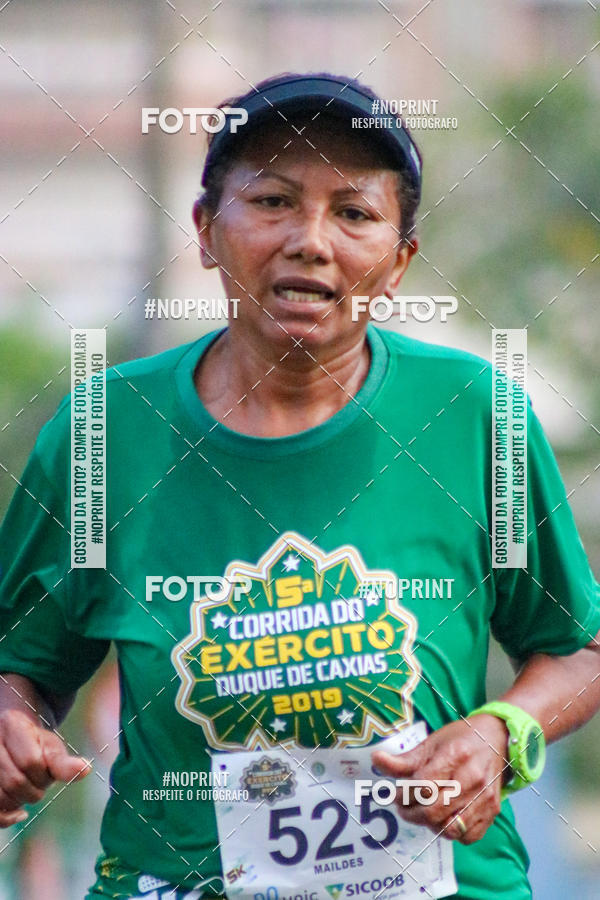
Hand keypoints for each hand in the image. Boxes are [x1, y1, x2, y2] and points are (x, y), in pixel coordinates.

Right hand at [0, 708, 90, 826]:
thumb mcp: (51, 746)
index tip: (49, 772)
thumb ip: (64, 762)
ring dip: (22, 801)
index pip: (30, 761)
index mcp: (12, 726)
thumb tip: (86, 769)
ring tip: (29, 788)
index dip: (44, 773)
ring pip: (2, 797)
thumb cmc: (35, 743)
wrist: (14, 739)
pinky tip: (20, 814)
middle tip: (41, 782)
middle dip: (36, 789)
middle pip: (15, 782)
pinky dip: (6, 819)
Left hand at [371, 715, 508, 844]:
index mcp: (455, 755)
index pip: (423, 786)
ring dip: (429, 825)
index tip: (396, 793)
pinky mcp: (493, 811)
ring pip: (450, 828)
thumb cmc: (460, 739)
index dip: (403, 794)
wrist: (497, 738)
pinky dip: (451, 833)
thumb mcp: (431, 742)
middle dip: (411, 813)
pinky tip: (443, 818)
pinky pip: (468, 837)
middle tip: (403, 807)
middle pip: (434, 811)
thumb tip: (376, 759)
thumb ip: (404, 758)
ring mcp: (485, 797)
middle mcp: (473, 778)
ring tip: (422, 812)